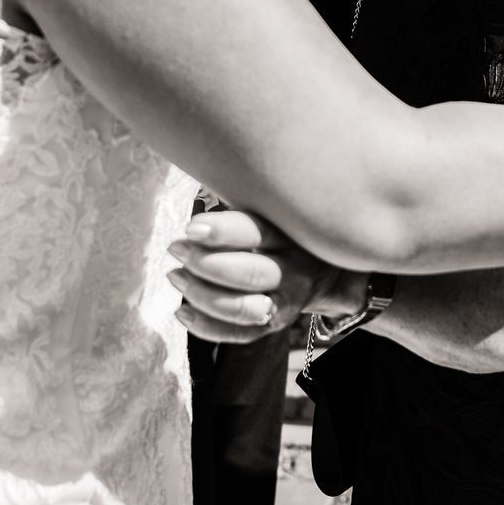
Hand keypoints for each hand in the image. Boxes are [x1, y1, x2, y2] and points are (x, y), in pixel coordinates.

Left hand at [167, 210, 360, 343]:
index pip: (257, 233)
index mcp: (291, 236)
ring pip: (244, 308)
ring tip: (175, 276)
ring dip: (203, 295)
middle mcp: (294, 271)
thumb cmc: (287, 231)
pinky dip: (207, 328)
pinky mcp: (273, 324)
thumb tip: (205, 169)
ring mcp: (286, 302)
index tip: (191, 227)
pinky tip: (182, 312)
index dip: (223, 231)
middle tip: (176, 249)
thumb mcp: (279, 211)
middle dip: (206, 264)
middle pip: (250, 273)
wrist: (328, 268)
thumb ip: (251, 200)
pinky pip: (240, 335)